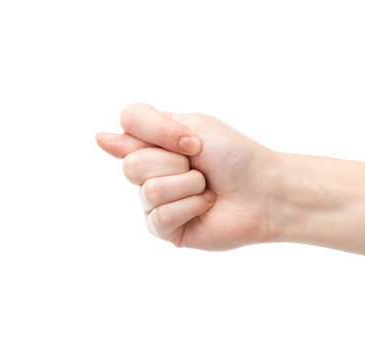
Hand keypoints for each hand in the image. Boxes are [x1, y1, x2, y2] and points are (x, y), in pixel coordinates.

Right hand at [96, 104, 278, 249]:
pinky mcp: (165, 229)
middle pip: (132, 164)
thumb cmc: (234, 156)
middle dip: (176, 164)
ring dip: (188, 186)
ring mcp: (155, 201)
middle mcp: (149, 170)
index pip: (127, 123)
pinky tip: (206, 206)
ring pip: (148, 190)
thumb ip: (144, 129)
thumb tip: (101, 139)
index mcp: (154, 141)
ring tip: (206, 189)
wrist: (264, 191)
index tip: (192, 141)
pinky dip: (191, 207)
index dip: (158, 132)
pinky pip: (160, 216)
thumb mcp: (193, 126)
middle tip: (200, 167)